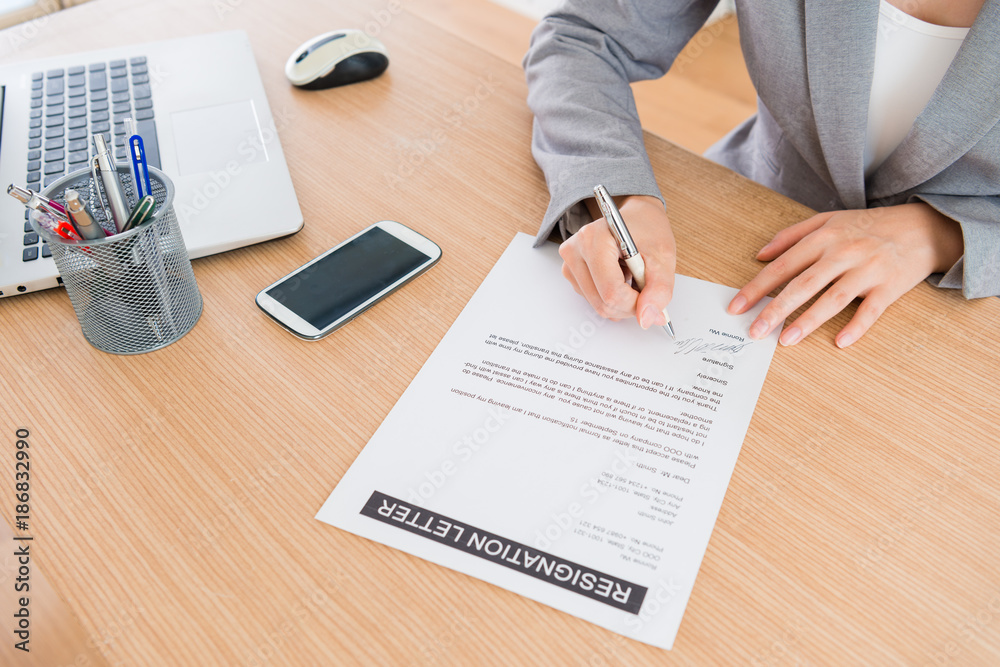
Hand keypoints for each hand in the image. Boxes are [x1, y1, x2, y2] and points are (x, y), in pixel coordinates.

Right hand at [559, 195, 674, 328]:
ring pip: (597, 305)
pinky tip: (620, 278)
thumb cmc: (648, 230)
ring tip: (631, 277)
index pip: (611, 292)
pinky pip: (592, 300)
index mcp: (594, 239)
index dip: (635, 304)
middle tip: (645, 289)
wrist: (636, 218)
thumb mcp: (663, 257)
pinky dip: (611, 297)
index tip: (650, 297)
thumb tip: (648, 318)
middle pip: (601, 303)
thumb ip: (659, 289)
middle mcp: (575, 250)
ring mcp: (569, 262)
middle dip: (629, 305)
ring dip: (620, 301)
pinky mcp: (570, 272)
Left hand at [727, 203, 963, 347]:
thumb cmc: (867, 226)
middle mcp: (844, 252)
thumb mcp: (828, 220)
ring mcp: (868, 269)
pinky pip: (871, 310)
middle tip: (754, 331)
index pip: (783, 265)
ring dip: (808, 321)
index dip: (757, 287)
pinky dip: (857, 326)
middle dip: (775, 309)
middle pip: (803, 284)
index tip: (736, 307)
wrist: (921, 226)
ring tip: (785, 340)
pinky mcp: (890, 286)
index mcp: (824, 237)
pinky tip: (840, 342)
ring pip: (834, 298)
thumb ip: (791, 236)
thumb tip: (760, 255)